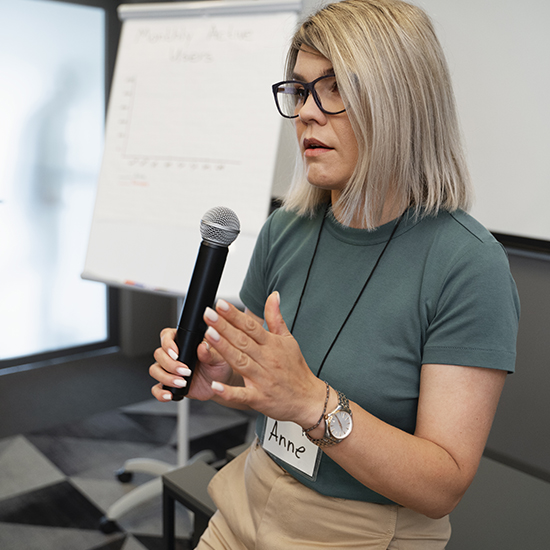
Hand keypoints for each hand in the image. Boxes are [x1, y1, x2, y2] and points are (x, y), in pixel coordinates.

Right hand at [149, 327, 235, 401]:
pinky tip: (169, 395)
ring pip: (155, 370)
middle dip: (170, 364)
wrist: (219, 384)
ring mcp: (169, 369)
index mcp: (184, 342)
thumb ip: (210, 352)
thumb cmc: (219, 366)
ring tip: (182, 383)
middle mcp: (174, 354)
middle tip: (185, 371)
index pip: (167, 335)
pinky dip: (160, 393)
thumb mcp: (219, 358)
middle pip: (159, 354)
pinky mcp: (168, 384)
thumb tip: (203, 346)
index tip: (176, 353)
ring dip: (166, 377)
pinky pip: (156, 389)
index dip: (168, 343)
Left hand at [203, 292, 326, 428]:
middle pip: (242, 340)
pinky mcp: (259, 398)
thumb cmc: (296, 369)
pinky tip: (216, 385)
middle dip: (224, 327)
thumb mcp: (289, 340)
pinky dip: (229, 391)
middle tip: (208, 314)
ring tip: (209, 336)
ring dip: (224, 349)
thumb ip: (276, 318)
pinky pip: (242, 394)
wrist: (309, 399)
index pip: (251, 326)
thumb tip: (273, 295)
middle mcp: (267, 360)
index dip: (235, 315)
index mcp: (272, 345)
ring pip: (240, 362)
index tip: (221, 304)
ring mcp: (262, 379)